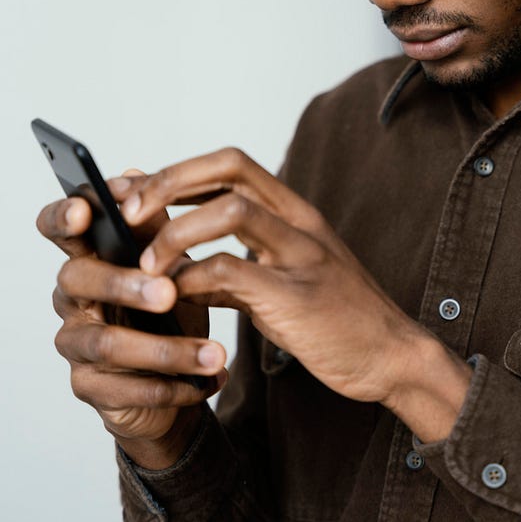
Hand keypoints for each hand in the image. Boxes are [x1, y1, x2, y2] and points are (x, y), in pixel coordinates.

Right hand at [36, 171, 228, 467]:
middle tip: (169, 292)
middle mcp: (72, 298)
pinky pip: (124, 390)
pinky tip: (206, 383)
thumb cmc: (170, 313)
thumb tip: (135, 175)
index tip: (87, 208)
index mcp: (89, 258)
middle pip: (80, 281)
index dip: (64, 216)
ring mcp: (76, 344)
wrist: (176, 381)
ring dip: (166, 349)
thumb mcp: (172, 264)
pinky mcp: (88, 387)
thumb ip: (155, 227)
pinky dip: (170, 386)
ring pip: (107, 343)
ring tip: (215, 354)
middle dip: (125, 285)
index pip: (60, 228)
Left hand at [119, 149, 471, 440]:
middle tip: (128, 211)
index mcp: (295, 213)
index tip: (138, 193)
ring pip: (230, 210)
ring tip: (144, 265)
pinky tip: (175, 297)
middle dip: (169, 182)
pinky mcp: (296, 296)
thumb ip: (236, 267)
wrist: (392, 357)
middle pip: (229, 168)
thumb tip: (177, 267)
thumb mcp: (282, 282)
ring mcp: (302, 255)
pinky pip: (232, 270)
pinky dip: (192, 279)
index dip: (179, 171)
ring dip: (175, 232)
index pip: (232, 164)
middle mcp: (300, 222)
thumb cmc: (338, 321)